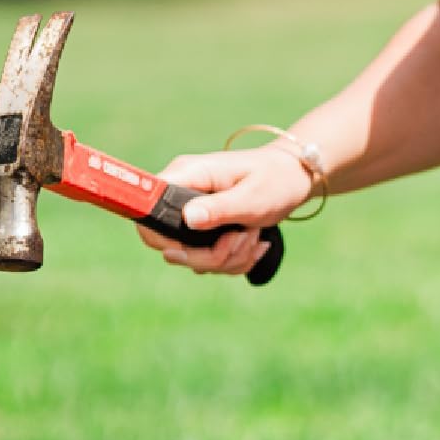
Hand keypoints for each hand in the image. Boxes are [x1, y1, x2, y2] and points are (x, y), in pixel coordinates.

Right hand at [136, 145, 312, 274]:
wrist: (293, 179)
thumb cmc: (275, 180)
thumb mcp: (252, 196)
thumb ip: (220, 208)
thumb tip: (188, 218)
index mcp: (187, 176)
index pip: (146, 210)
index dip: (162, 237)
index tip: (193, 247)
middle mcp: (182, 196)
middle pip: (170, 246)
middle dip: (211, 256)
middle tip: (242, 237)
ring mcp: (192, 216)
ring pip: (193, 260)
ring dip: (229, 258)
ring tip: (254, 235)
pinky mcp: (204, 232)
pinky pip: (210, 262)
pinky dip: (234, 261)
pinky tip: (254, 243)